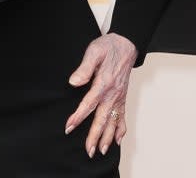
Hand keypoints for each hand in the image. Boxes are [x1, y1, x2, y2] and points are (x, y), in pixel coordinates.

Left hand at [64, 32, 136, 156]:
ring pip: (113, 121)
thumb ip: (84, 67)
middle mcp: (113, 93)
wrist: (126, 44)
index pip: (89, 103)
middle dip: (94, 135)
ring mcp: (119, 97)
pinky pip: (123, 116)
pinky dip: (121, 130)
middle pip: (102, 118)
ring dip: (107, 137)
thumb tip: (73, 81)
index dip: (78, 116)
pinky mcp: (122, 97)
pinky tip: (117, 140)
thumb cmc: (109, 47)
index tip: (69, 127)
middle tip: (88, 150)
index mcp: (104, 82)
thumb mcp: (94, 51)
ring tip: (100, 151)